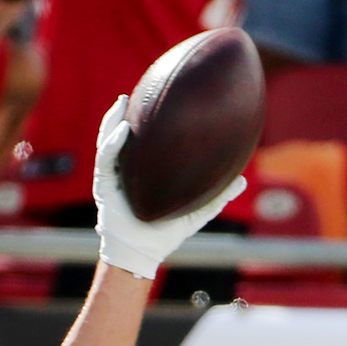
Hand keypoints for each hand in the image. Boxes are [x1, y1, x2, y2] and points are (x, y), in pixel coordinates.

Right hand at [92, 96, 247, 279]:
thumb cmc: (166, 235)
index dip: (146, 121)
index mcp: (142, 173)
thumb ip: (218, 195)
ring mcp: (112, 177)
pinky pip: (107, 159)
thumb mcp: (196, 211)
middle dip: (125, 113)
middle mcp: (125, 171)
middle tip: (138, 92)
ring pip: (108, 141)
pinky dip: (113, 142)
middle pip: (122, 135)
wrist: (143, 253)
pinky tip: (123, 128)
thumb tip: (242, 180)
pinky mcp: (104, 186)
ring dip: (113, 120)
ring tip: (122, 101)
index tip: (157, 99)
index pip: (143, 142)